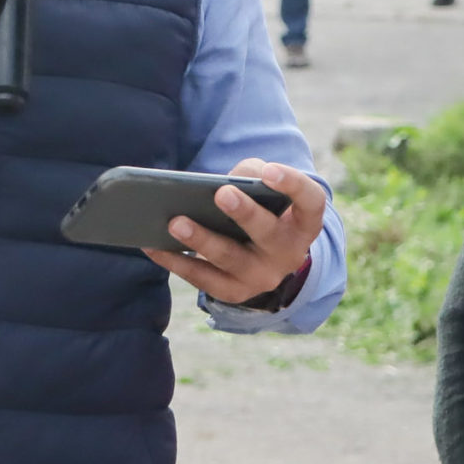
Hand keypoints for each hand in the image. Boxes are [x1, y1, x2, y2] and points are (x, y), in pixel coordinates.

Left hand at [144, 158, 326, 306]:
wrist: (261, 257)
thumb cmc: (262, 209)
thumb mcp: (265, 190)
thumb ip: (250, 176)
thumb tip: (216, 183)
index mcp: (303, 222)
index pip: (310, 202)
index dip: (293, 186)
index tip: (270, 172)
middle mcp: (288, 254)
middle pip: (267, 234)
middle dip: (245, 213)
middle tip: (222, 193)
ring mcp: (262, 277)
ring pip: (230, 259)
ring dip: (201, 239)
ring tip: (175, 221)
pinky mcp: (233, 292)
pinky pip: (202, 278)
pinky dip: (175, 260)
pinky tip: (153, 244)